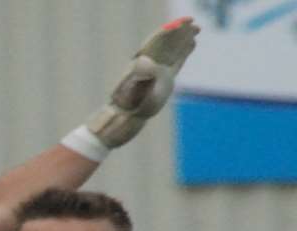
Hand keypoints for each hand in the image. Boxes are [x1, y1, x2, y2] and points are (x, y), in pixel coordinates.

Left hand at [86, 17, 197, 148]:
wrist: (122, 120)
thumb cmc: (127, 107)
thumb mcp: (134, 91)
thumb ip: (141, 76)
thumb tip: (147, 63)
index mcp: (143, 65)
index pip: (158, 44)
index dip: (170, 33)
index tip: (183, 25)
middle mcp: (149, 67)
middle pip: (166, 46)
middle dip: (179, 36)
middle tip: (194, 24)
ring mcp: (155, 75)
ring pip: (171, 55)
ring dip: (181, 44)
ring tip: (194, 34)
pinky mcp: (160, 83)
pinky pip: (173, 65)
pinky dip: (181, 56)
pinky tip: (189, 48)